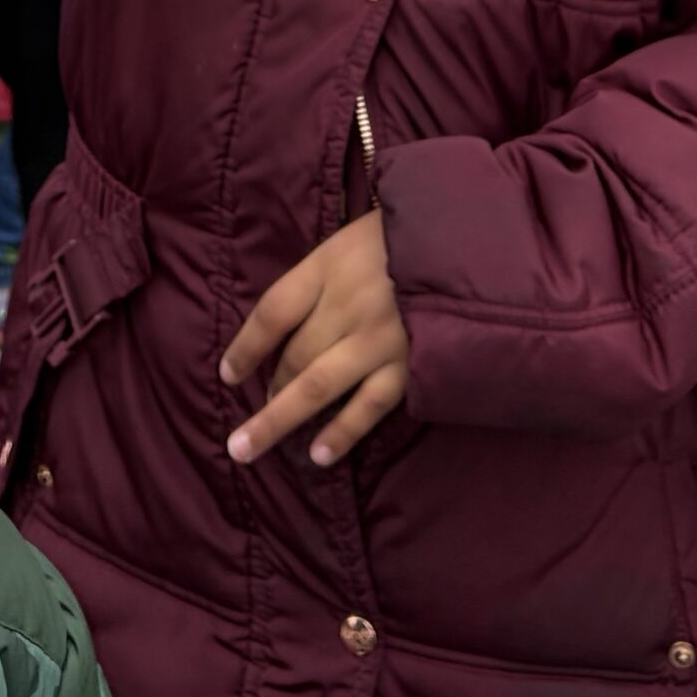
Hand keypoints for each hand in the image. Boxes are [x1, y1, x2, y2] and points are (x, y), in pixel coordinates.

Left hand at [220, 212, 410, 468]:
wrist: (468, 241)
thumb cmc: (401, 241)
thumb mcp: (348, 243)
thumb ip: (317, 283)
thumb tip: (280, 335)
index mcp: (328, 265)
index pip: (273, 311)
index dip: (245, 346)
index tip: (227, 375)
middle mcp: (348, 303)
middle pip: (293, 355)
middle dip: (267, 391)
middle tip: (245, 428)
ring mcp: (379, 338)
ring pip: (317, 386)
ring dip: (279, 420)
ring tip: (249, 448)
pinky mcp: (410, 364)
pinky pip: (369, 405)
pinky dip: (342, 431)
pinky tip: (318, 455)